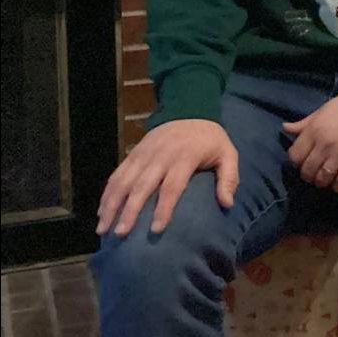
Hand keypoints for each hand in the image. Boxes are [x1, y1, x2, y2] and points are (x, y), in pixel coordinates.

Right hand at [97, 119, 237, 235]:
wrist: (189, 110)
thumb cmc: (211, 139)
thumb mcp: (228, 153)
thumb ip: (229, 178)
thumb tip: (228, 204)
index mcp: (185, 157)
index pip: (172, 186)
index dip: (163, 208)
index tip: (156, 229)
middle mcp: (160, 156)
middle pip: (142, 186)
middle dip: (130, 211)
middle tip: (121, 234)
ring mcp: (144, 154)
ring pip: (123, 181)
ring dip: (111, 204)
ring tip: (103, 228)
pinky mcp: (133, 153)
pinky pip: (117, 174)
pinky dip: (107, 192)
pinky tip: (101, 211)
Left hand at [281, 93, 337, 192]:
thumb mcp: (321, 111)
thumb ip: (303, 123)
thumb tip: (284, 128)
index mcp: (313, 131)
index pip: (295, 156)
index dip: (296, 161)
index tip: (301, 161)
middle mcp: (324, 145)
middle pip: (308, 170)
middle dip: (307, 175)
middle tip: (312, 174)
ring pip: (323, 178)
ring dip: (321, 182)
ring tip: (323, 180)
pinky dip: (337, 186)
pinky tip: (337, 184)